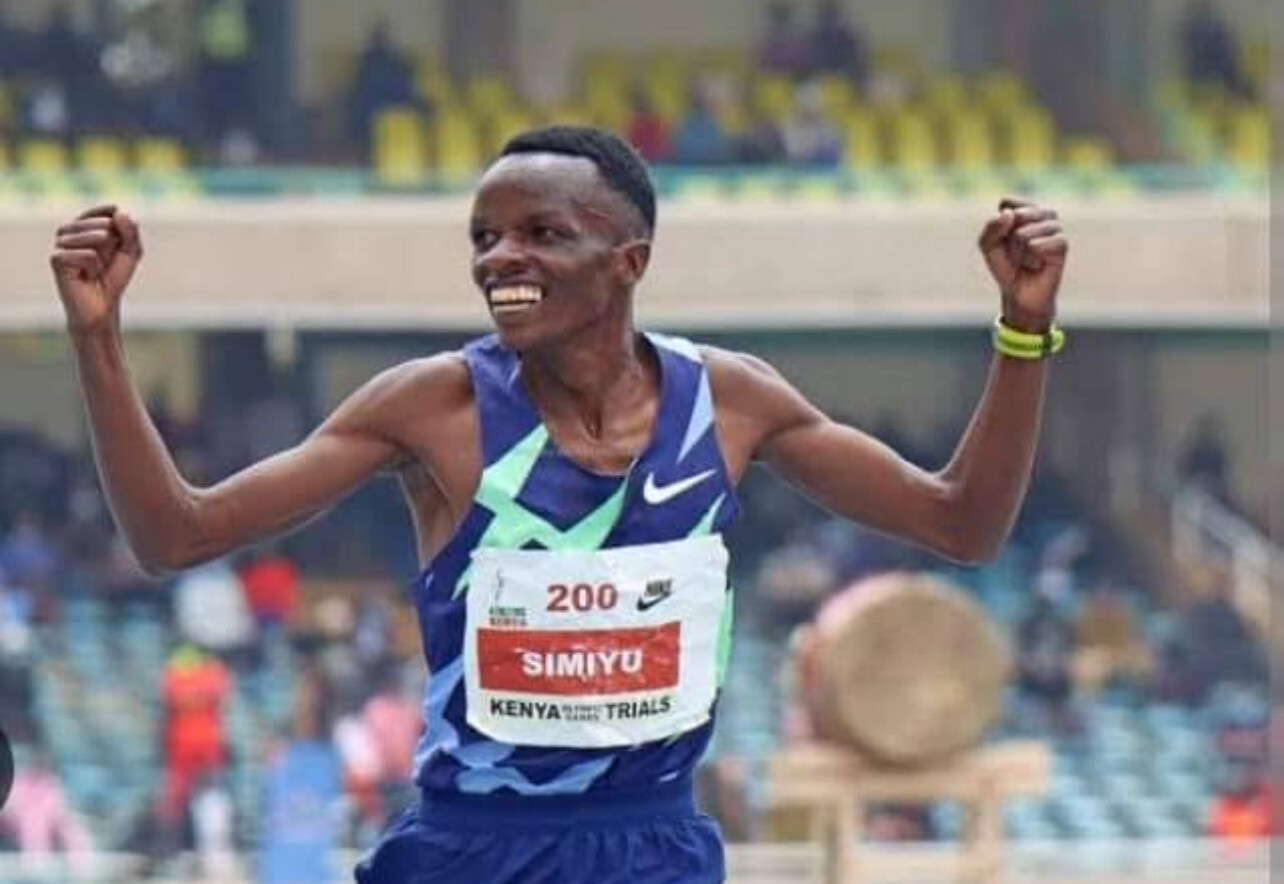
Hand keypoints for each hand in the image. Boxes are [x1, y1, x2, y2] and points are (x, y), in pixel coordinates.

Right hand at [50, 204, 142, 334]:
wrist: (100, 306)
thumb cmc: (113, 277)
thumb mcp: (130, 252)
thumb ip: (131, 231)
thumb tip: (119, 212)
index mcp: (86, 224)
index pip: (109, 210)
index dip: (122, 229)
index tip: (120, 245)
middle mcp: (71, 230)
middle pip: (105, 223)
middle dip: (115, 247)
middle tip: (106, 264)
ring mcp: (61, 243)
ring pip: (97, 236)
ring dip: (105, 258)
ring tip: (95, 271)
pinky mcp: (56, 258)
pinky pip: (88, 255)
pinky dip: (94, 268)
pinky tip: (86, 277)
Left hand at [977, 197, 1067, 331]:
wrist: (1020, 293)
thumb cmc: (1005, 266)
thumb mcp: (988, 246)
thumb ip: (991, 227)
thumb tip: (1010, 214)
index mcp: (1025, 208)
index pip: (1007, 203)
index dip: (998, 226)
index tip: (1003, 240)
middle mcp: (1043, 213)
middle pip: (1016, 216)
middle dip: (1007, 240)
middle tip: (1015, 253)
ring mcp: (1055, 227)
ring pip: (1024, 234)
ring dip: (1017, 252)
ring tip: (1025, 260)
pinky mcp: (1062, 243)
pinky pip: (1037, 245)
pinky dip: (1030, 259)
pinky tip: (1036, 264)